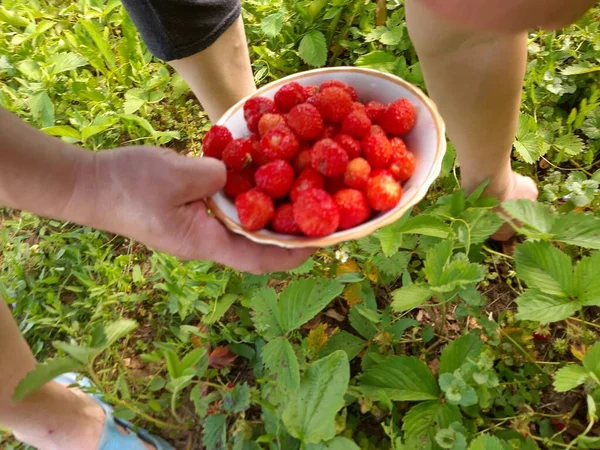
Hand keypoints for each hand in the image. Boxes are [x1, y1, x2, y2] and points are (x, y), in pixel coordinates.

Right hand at [82, 146, 311, 273]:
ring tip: (299, 193)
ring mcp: (199, 226)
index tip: (319, 245)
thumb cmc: (128, 185)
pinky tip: (260, 175)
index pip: (257, 259)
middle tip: (319, 213)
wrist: (90, 184)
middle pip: (257, 245)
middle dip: (288, 233)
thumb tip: (237, 173)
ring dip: (270, 213)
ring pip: (243, 226)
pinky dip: (247, 196)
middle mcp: (207, 240)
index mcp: (205, 243)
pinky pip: (227, 207)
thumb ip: (216, 175)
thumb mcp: (177, 175)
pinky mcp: (192, 211)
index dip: (290, 255)